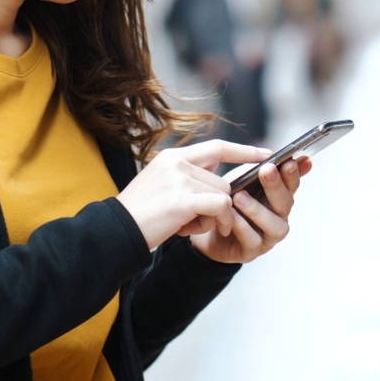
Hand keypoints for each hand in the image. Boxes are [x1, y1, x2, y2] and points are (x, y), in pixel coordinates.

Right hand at [117, 140, 271, 249]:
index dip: (243, 151)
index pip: (217, 147)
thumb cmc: (140, 215)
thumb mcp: (162, 187)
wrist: (114, 233)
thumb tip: (219, 174)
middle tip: (193, 221)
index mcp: (172, 156)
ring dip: (213, 217)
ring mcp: (179, 179)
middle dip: (218, 205)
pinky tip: (191, 231)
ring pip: (223, 195)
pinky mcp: (183, 199)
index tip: (265, 154)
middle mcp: (177, 162)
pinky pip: (220, 207)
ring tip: (185, 225)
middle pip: (223, 180)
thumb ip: (188, 177)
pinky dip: (215, 222)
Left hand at [191, 156, 311, 263]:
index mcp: (278, 197)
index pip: (292, 184)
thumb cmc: (229, 201)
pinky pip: (251, 239)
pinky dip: (241, 226)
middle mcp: (278, 217)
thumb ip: (264, 166)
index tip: (288, 161)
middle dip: (276, 186)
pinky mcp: (252, 251)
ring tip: (240, 196)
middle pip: (286, 203)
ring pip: (273, 225)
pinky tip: (230, 215)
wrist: (206, 226)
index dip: (292, 173)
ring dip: (257, 209)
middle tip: (266, 170)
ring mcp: (268, 236)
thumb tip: (298, 156)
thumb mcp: (244, 179)